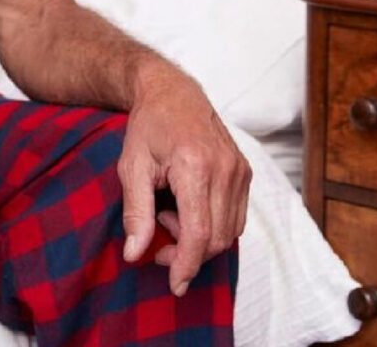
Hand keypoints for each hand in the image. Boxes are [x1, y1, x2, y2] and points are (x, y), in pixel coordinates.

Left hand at [117, 61, 250, 296]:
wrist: (172, 93)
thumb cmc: (148, 127)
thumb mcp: (131, 167)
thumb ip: (135, 212)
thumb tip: (134, 254)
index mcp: (195, 166)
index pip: (199, 233)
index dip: (187, 265)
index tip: (174, 284)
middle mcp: (225, 170)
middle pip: (216, 238)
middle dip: (188, 254)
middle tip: (157, 242)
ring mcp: (240, 171)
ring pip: (229, 232)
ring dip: (200, 240)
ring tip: (168, 216)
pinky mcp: (245, 172)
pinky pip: (236, 217)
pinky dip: (213, 226)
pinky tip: (187, 210)